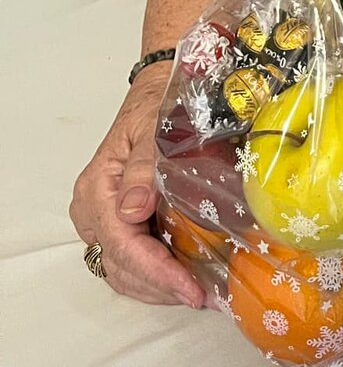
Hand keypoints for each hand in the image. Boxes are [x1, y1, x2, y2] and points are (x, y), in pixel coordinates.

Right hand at [69, 65, 204, 307]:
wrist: (155, 93)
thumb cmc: (156, 105)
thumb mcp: (154, 127)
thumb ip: (143, 167)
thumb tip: (133, 210)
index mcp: (98, 189)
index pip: (123, 245)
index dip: (156, 271)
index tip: (188, 287)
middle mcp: (94, 210)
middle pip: (121, 267)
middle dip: (160, 287)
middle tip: (201, 295)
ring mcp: (103, 219)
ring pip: (123, 271)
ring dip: (158, 287)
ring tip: (197, 292)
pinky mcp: (119, 222)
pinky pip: (130, 260)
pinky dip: (154, 275)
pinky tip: (183, 277)